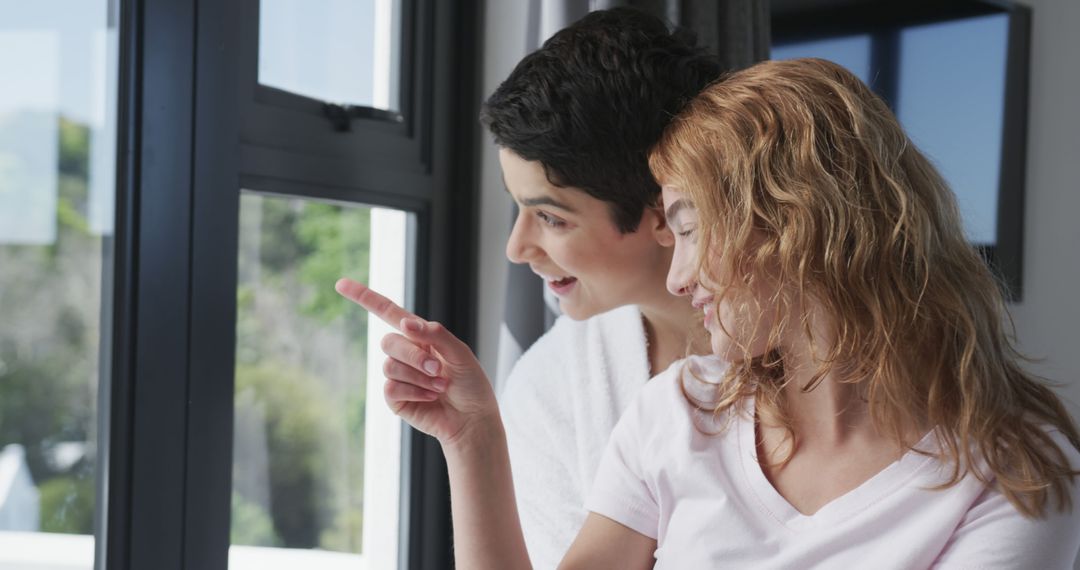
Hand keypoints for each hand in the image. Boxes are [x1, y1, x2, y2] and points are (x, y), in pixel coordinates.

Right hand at [334, 277, 498, 445]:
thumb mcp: (460, 353)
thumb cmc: (471, 384)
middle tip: (438, 369)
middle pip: (388, 342)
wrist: (472, 419)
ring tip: (440, 387)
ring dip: (419, 378)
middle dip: (414, 356)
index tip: (340, 284)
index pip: (387, 312)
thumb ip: (435, 334)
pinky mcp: (396, 399)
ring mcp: (399, 376)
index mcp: (420, 335)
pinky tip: (430, 398)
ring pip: (390, 366)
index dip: (364, 297)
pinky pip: (391, 388)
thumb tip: (403, 323)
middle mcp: (406, 352)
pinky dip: (414, 392)